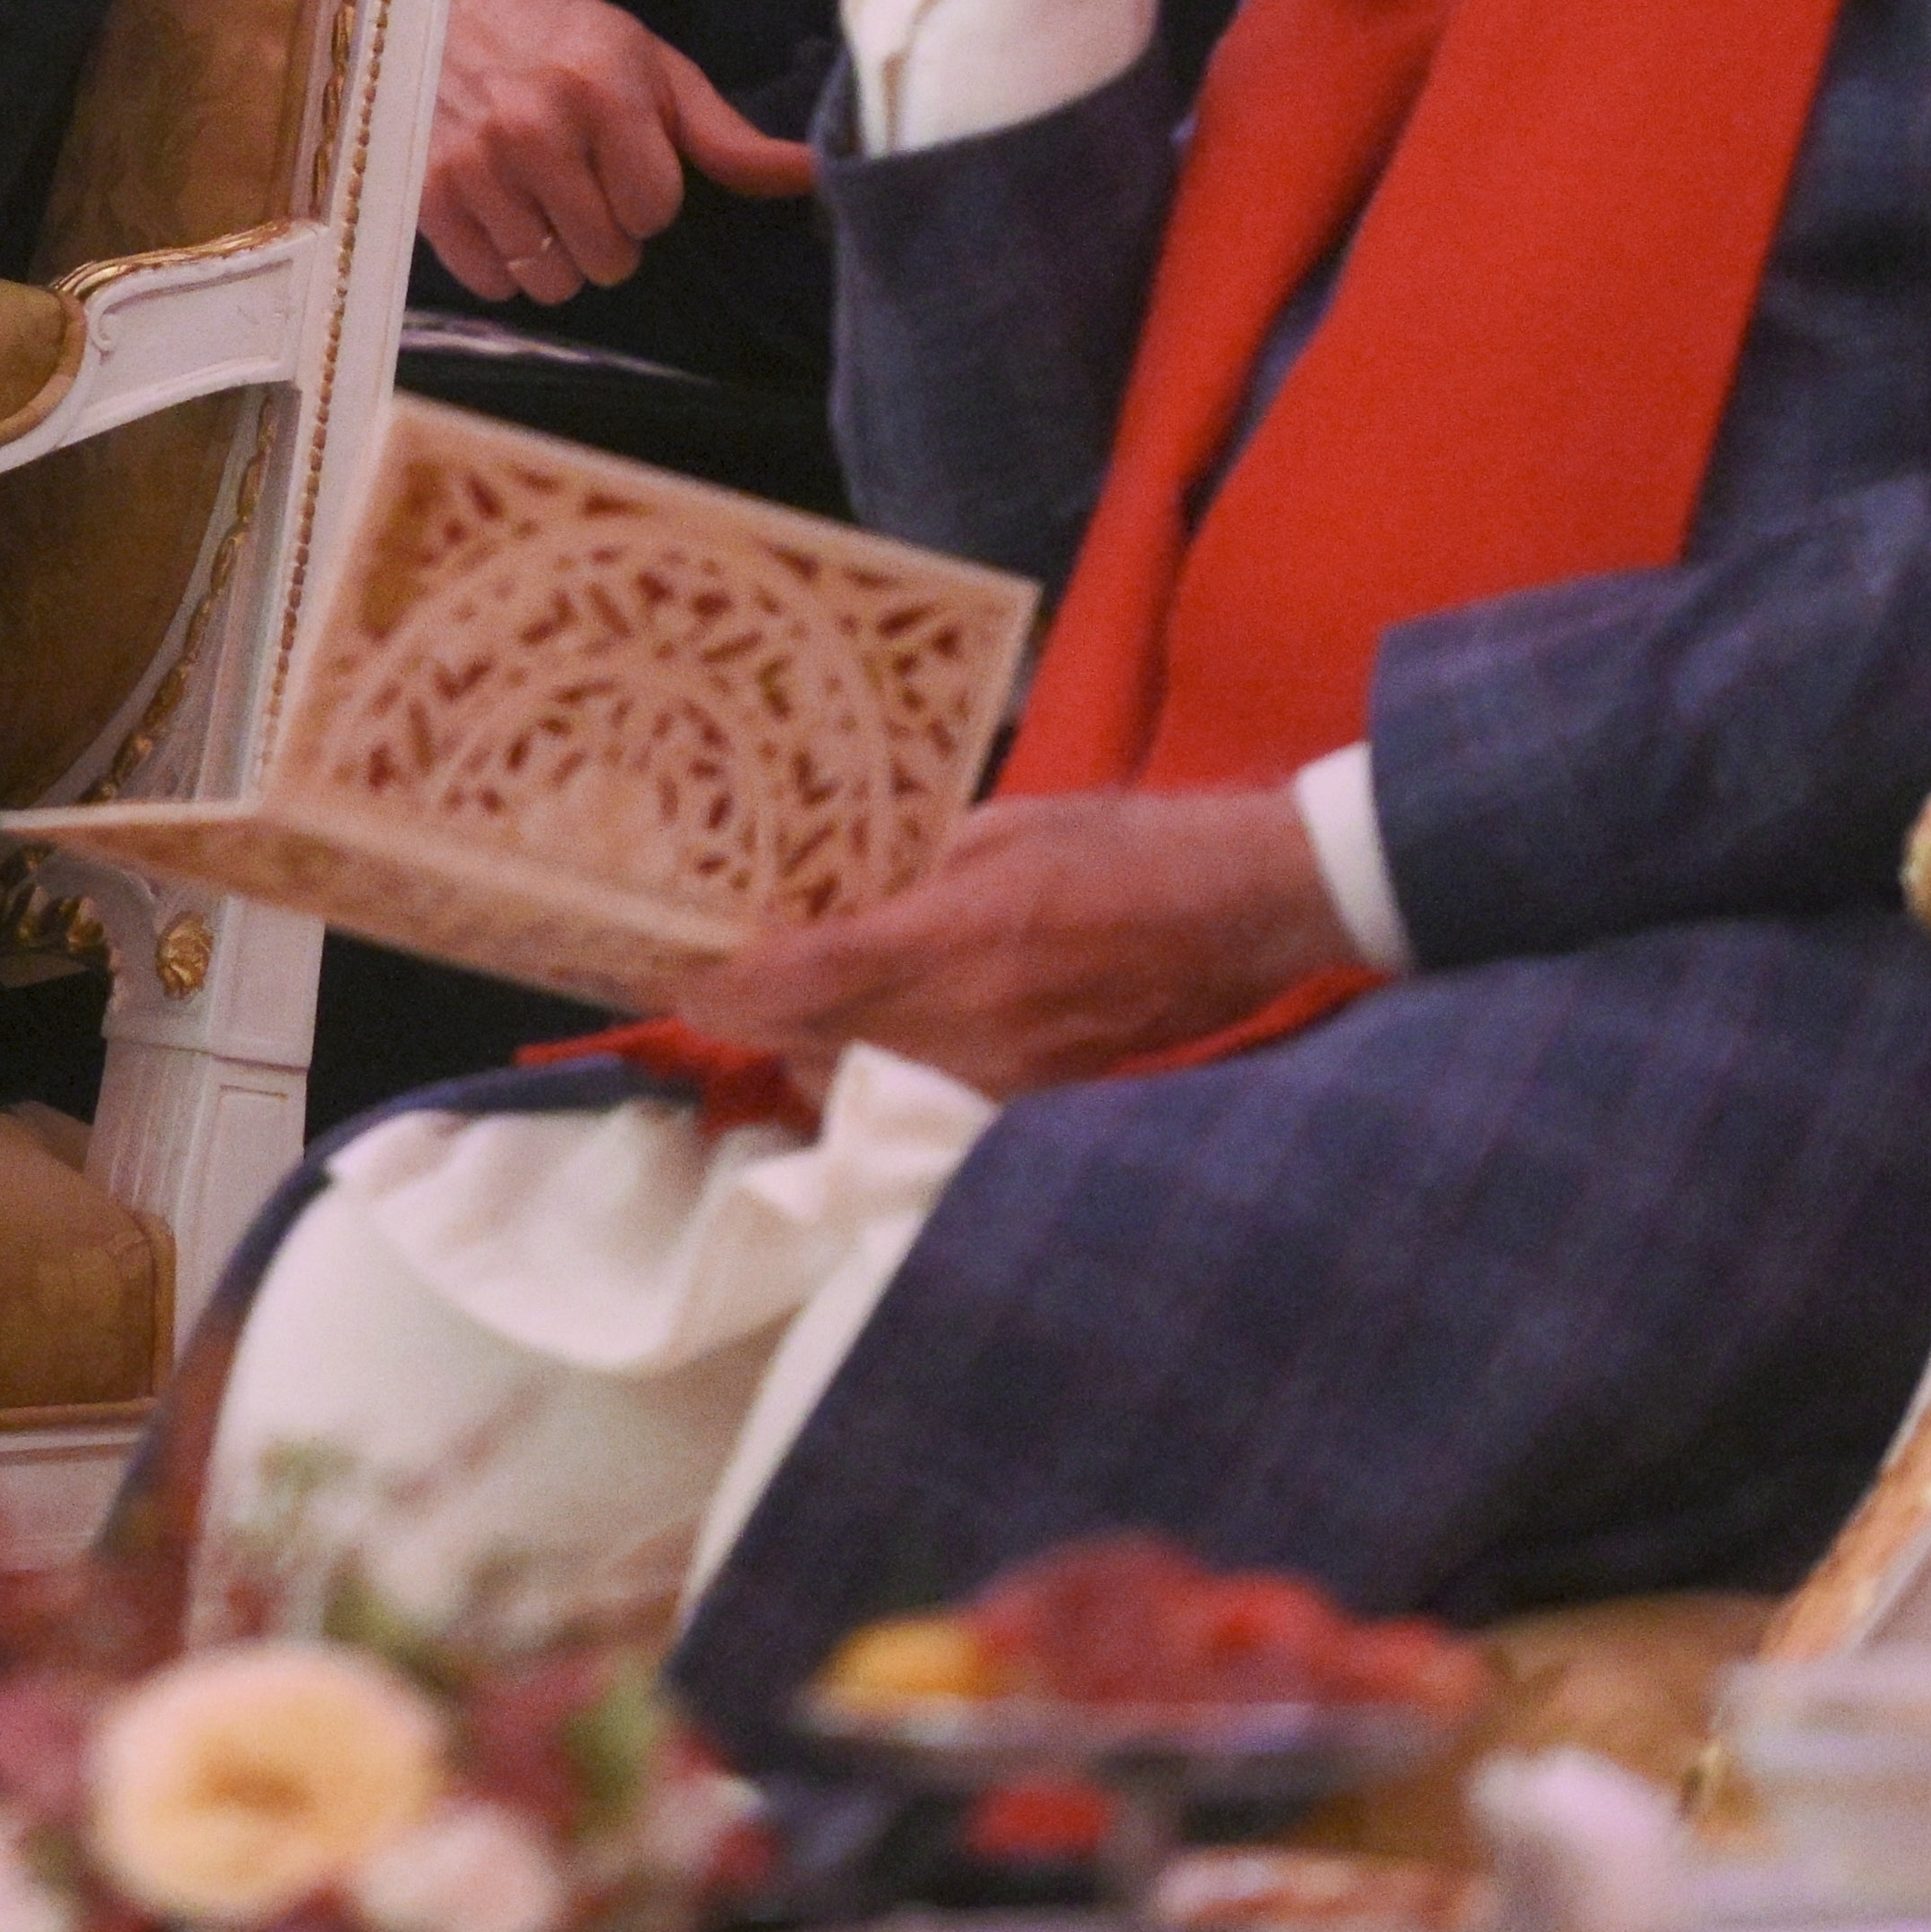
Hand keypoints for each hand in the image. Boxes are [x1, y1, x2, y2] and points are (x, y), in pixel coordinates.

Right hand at [417, 0, 814, 305]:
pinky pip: (488, 281)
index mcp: (606, 91)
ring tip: (539, 201)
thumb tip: (815, 174)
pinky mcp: (428, 189)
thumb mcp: (656, 72)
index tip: (623, 161)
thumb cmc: (568, 39)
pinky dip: (500, 264)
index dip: (647, 197)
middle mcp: (536, 126)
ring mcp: (476, 161)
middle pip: (607, 257)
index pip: (654, 212)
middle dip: (606, 232)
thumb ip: (727, 139)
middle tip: (581, 184)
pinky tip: (499, 214)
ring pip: (549, 279)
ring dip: (554, 255)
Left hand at [669, 791, 1350, 1098]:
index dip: (725, 989)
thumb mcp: (1001, 826)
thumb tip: (841, 886)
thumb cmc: (1126, 845)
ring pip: (862, 1091)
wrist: (1247, 908)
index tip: (683, 978)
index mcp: (949, 938)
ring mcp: (1004, 1074)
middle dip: (760, 1026)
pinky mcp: (1039, 1099)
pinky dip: (888, 1083)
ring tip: (797, 1015)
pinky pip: (929, 1105)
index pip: (799, 984)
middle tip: (730, 988)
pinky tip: (884, 1046)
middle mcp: (966, 1023)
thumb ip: (912, 863)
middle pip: (812, 1050)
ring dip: (816, 1059)